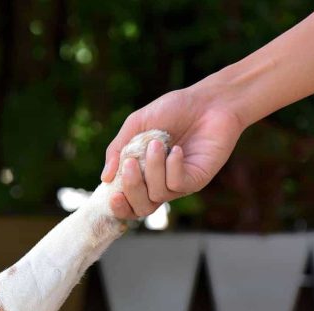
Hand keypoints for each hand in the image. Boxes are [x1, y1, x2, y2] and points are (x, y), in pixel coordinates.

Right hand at [102, 87, 244, 218]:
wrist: (208, 100)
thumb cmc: (172, 110)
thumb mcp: (136, 124)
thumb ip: (118, 149)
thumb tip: (105, 178)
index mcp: (142, 173)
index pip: (127, 202)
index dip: (118, 206)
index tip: (112, 195)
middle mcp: (159, 183)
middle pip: (141, 208)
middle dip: (132, 188)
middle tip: (131, 163)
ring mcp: (178, 183)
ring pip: (157, 195)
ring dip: (153, 169)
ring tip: (156, 143)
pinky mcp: (197, 179)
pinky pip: (177, 185)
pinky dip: (172, 167)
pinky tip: (176, 149)